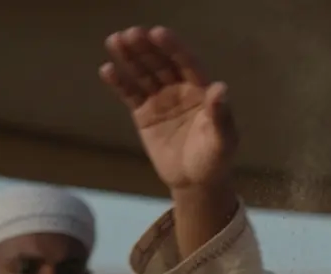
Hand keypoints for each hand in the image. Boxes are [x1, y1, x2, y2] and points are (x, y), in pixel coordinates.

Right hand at [99, 26, 236, 191]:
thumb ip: (221, 115)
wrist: (195, 182)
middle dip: (147, 49)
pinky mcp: (144, 114)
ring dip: (130, 58)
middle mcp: (179, 90)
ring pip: (143, 75)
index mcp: (201, 90)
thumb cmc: (214, 160)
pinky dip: (119, 83)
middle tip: (131, 33)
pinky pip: (130, 94)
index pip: (186, 63)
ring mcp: (160, 100)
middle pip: (161, 64)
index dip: (173, 48)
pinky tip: (107, 70)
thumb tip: (220, 88)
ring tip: (114, 40)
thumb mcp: (223, 140)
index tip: (158, 32)